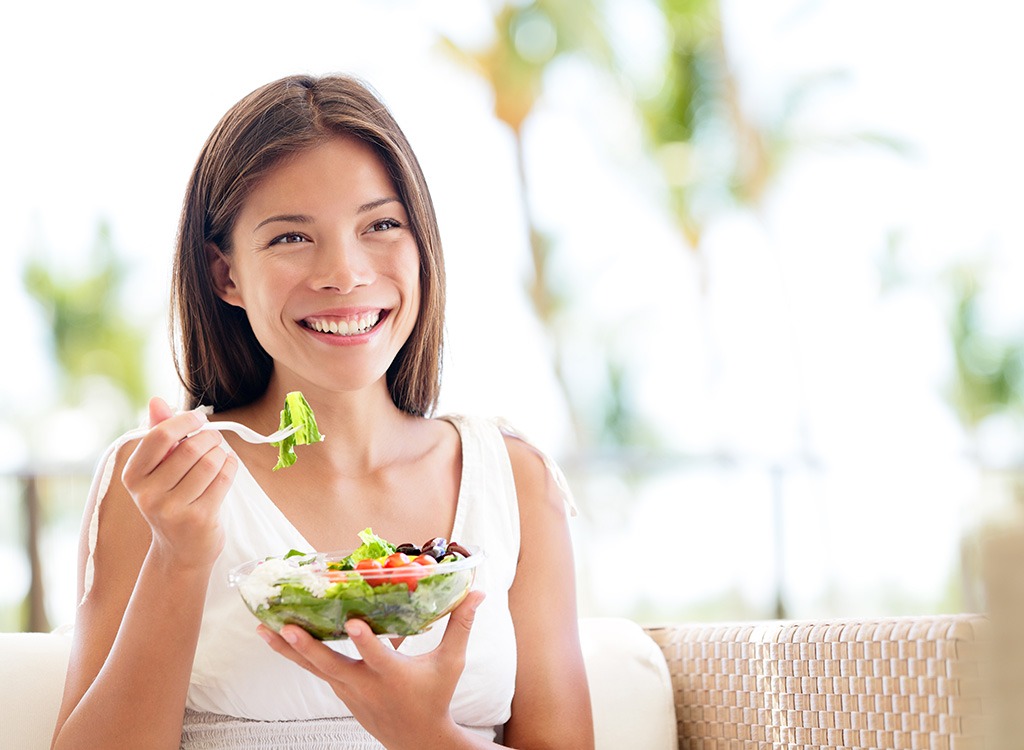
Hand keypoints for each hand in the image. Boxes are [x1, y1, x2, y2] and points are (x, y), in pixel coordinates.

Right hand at [121, 397, 237, 568]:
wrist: (180, 550)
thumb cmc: (171, 499)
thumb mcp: (158, 469)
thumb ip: (158, 433)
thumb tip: (156, 400)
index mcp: (133, 476)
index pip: (159, 436)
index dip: (184, 421)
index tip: (197, 420)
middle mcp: (148, 494)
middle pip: (190, 448)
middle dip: (209, 437)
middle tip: (214, 439)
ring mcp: (173, 509)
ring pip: (210, 462)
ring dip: (222, 452)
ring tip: (219, 455)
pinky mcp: (199, 519)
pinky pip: (223, 478)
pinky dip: (231, 466)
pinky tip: (227, 467)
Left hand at [259, 590, 485, 747]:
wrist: (416, 739)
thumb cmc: (436, 696)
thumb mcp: (452, 663)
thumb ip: (461, 625)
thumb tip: (478, 591)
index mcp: (394, 676)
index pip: (378, 656)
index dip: (366, 641)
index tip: (354, 622)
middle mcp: (365, 684)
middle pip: (331, 665)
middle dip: (306, 647)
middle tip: (284, 626)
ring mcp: (348, 690)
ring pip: (314, 668)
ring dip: (288, 650)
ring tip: (263, 629)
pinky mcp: (340, 691)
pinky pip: (316, 671)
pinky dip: (298, 655)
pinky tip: (279, 636)